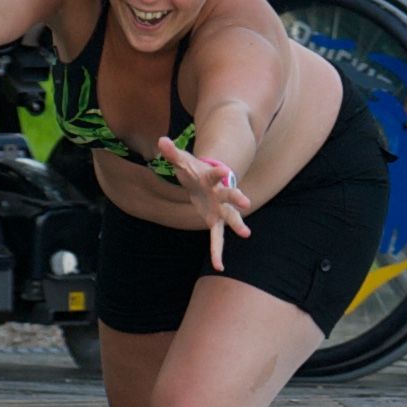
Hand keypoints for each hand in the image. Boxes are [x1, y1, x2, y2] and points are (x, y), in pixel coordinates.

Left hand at [168, 148, 253, 267]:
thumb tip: (161, 140)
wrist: (206, 180)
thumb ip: (172, 153)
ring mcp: (221, 208)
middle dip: (237, 198)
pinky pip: (217, 238)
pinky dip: (217, 251)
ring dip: (237, 225)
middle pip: (230, 195)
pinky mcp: (216, 221)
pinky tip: (218, 266)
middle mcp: (220, 193)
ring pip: (230, 217)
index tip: (226, 171)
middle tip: (246, 202)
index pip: (215, 174)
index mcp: (211, 178)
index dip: (219, 172)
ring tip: (246, 234)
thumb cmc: (194, 170)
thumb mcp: (182, 161)